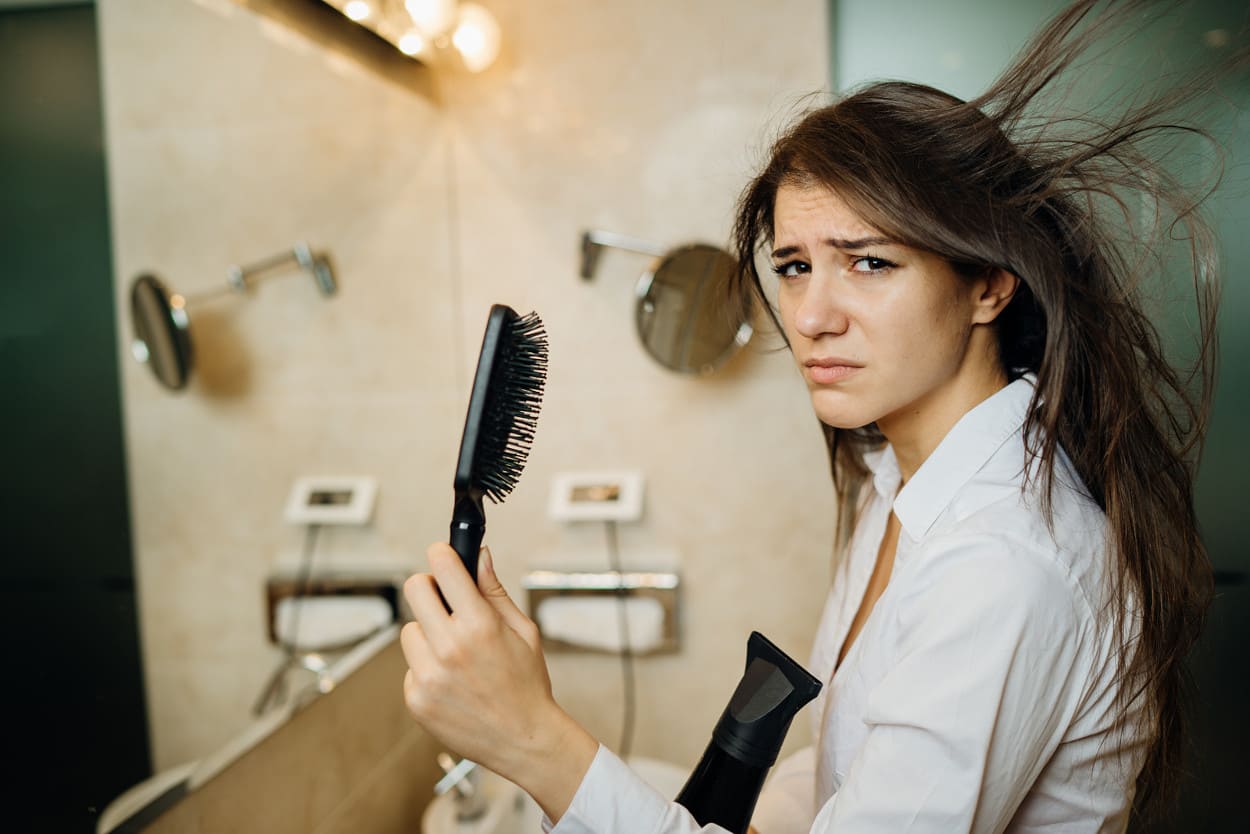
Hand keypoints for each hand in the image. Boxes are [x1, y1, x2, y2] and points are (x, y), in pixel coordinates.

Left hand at [400, 543, 596, 820]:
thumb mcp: (523, 631)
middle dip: (429, 588)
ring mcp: (428, 675)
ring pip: (409, 630)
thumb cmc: (527, 684)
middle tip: (444, 601)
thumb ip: (494, 591)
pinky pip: (410, 666)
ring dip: (427, 634)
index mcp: (480, 625)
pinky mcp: (416, 698)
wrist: (523, 740)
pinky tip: (451, 681)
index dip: (442, 555)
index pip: (443, 567)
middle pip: (414, 589)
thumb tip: (480, 556)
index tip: (443, 556)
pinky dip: (426, 668)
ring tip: (454, 653)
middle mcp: (449, 647)